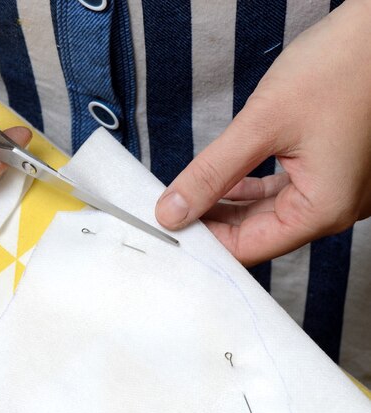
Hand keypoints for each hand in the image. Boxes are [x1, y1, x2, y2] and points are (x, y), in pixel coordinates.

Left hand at [155, 0, 370, 265]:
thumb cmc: (340, 67)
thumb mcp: (261, 124)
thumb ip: (212, 173)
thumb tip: (173, 210)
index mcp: (323, 209)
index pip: (249, 247)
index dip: (204, 240)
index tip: (169, 226)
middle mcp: (335, 207)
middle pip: (259, 232)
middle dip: (212, 221)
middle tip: (171, 209)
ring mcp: (337, 189)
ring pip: (269, 212)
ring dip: (228, 204)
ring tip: (187, 195)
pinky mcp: (332, 168)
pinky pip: (284, 191)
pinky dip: (250, 188)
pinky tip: (223, 181)